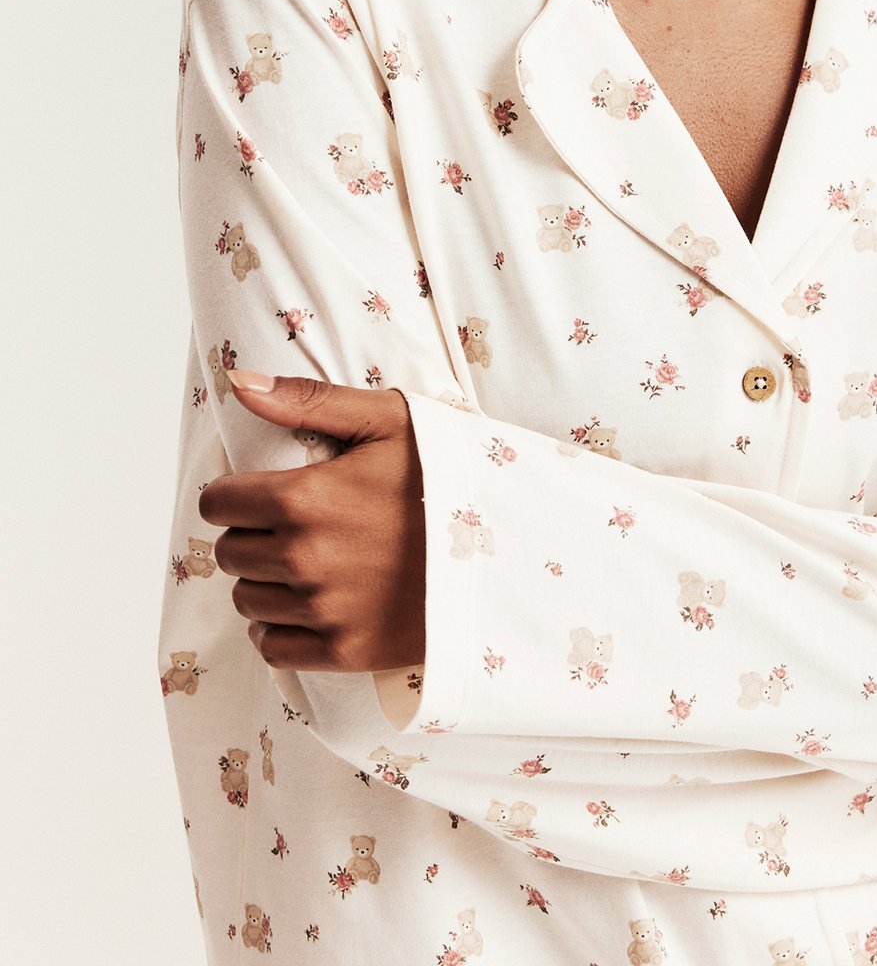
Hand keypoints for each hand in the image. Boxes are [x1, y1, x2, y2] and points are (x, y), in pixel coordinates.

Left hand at [197, 372, 425, 673]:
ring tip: (302, 562)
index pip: (217, 503)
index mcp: (306, 497)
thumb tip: (239, 381)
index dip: (233, 493)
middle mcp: (305, 557)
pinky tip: (304, 605)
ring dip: (264, 580)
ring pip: (246, 600)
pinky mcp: (344, 650)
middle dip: (249, 534)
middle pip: (229, 552)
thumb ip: (308, 399)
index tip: (258, 492)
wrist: (505, 547)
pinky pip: (272, 647)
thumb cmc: (446, 475)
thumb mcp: (388, 420)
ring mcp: (324, 609)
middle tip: (290, 524)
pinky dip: (277, 628)